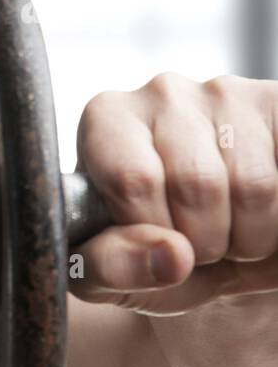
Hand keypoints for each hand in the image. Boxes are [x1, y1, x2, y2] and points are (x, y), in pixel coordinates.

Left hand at [70, 71, 277, 316]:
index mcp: (105, 120)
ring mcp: (227, 93)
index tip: (154, 242)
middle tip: (197, 243)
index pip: (134, 179)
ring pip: (254, 186)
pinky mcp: (276, 104)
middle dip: (202, 241)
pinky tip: (263, 215)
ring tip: (229, 230)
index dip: (153, 231)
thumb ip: (112, 266)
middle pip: (196, 183)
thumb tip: (171, 255)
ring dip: (249, 236)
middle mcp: (162, 93)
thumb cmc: (146, 250)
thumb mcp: (105, 273)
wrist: (211, 254)